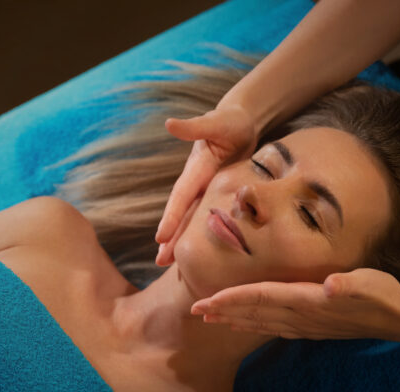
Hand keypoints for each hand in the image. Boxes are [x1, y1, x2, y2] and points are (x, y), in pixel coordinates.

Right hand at [156, 104, 257, 265]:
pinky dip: (200, 234)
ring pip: (192, 220)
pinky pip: (208, 218)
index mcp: (196, 168)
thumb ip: (195, 126)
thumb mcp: (216, 122)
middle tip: (160, 262)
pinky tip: (198, 252)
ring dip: (181, 241)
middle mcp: (196, 182)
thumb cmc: (230, 120)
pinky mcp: (217, 195)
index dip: (172, 217)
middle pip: (182, 214)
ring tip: (169, 264)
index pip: (182, 196)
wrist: (240, 121)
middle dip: (171, 238)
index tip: (160, 237)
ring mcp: (206, 190)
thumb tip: (169, 123)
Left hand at [190, 268, 399, 341]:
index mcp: (307, 301)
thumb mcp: (369, 284)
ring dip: (234, 320)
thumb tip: (332, 285)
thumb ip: (350, 285)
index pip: (262, 297)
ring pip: (261, 323)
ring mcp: (305, 324)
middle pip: (254, 313)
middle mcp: (301, 315)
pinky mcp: (311, 327)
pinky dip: (254, 325)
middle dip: (223, 312)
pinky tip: (244, 324)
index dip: (234, 299)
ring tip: (210, 319)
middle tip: (193, 311)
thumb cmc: (383, 294)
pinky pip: (274, 328)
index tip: (208, 300)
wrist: (397, 319)